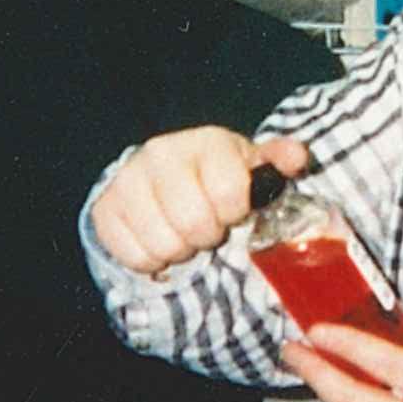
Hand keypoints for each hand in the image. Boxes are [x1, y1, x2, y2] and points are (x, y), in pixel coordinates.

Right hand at [91, 127, 312, 276]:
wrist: (159, 176)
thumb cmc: (216, 176)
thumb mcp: (251, 165)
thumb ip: (278, 161)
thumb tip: (298, 158)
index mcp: (206, 142)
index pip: (229, 193)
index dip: (234, 213)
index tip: (232, 210)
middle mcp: (162, 153)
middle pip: (194, 223)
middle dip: (206, 235)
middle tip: (205, 227)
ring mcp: (128, 179)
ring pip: (164, 245)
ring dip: (179, 250)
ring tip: (181, 232)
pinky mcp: (105, 208)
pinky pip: (135, 256)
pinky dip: (150, 260)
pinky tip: (156, 238)